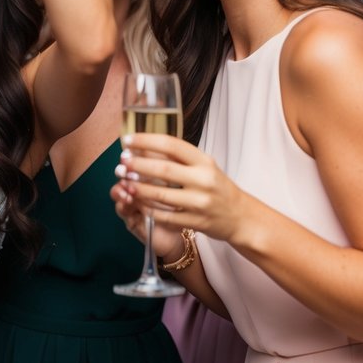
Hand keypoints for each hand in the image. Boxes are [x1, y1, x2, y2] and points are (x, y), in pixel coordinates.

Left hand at [111, 133, 249, 245]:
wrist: (241, 217)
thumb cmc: (218, 187)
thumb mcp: (205, 166)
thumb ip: (180, 158)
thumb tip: (145, 147)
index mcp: (204, 161)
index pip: (171, 144)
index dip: (146, 140)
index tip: (127, 140)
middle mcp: (203, 180)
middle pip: (164, 169)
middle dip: (138, 164)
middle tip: (121, 162)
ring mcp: (200, 202)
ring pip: (161, 194)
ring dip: (138, 188)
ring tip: (124, 182)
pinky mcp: (196, 222)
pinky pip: (165, 215)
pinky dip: (148, 209)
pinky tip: (136, 202)